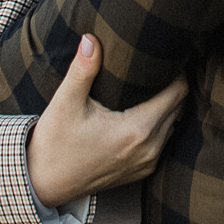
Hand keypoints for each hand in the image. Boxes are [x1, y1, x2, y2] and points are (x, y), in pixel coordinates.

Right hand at [25, 34, 188, 207]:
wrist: (43, 185)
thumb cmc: (54, 144)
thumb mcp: (66, 103)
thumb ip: (83, 69)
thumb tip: (91, 38)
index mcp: (137, 130)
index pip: (178, 92)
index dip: (177, 70)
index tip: (165, 55)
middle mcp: (150, 149)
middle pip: (180, 106)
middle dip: (173, 84)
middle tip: (159, 63)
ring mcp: (147, 163)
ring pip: (173, 123)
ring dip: (168, 104)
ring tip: (153, 84)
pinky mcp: (142, 171)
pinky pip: (163, 140)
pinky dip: (160, 123)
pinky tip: (144, 109)